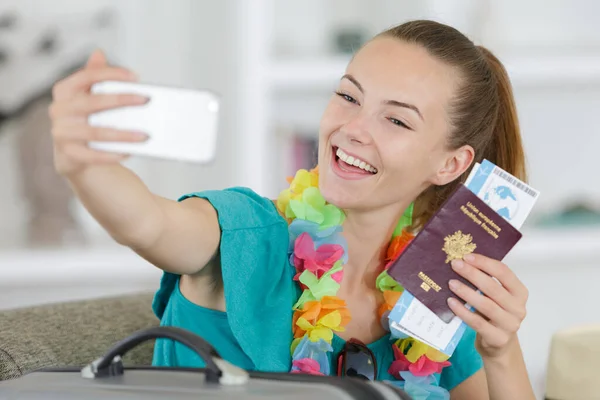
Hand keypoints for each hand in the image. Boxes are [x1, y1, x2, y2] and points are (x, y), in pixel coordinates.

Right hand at [49, 49, 148, 176]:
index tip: (135, 77)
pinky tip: (131, 151)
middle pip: (93, 102)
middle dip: (121, 100)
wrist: (73, 154)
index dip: (112, 74)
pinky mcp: (68, 155)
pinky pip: (94, 156)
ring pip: (96, 132)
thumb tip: (99, 52)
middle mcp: (59, 110)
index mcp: (64, 91)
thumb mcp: (87, 96)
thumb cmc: (85, 119)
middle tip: (146, 100)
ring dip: (123, 134)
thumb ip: (93, 75)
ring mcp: (61, 133)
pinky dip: (113, 154)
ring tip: (145, 135)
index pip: (88, 76)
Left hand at [447, 253, 527, 358]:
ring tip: (451, 283)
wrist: (499, 345)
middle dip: (472, 274)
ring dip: (466, 292)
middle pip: (493, 287)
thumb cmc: (494, 314)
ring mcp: (510, 324)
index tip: (467, 256)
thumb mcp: (495, 297)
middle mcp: (518, 308)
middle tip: (455, 265)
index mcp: (519, 292)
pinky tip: (451, 302)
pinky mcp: (498, 338)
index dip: (485, 263)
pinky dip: (463, 311)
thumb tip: (462, 262)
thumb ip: (486, 282)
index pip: (504, 272)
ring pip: (486, 305)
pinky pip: (478, 323)